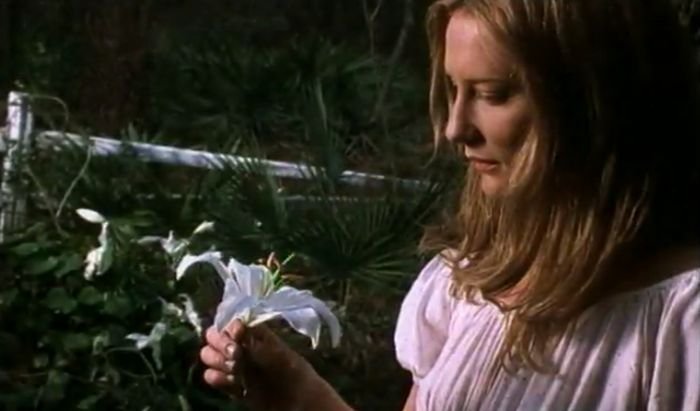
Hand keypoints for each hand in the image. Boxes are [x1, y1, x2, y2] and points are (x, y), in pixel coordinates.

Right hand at [200, 320, 318, 410]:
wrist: (301, 404)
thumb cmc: (295, 374)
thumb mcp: (278, 355)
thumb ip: (255, 343)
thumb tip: (236, 326)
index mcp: (257, 335)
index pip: (232, 322)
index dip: (229, 327)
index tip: (236, 336)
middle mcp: (244, 348)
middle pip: (216, 337)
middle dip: (219, 343)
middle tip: (233, 354)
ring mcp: (238, 367)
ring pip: (211, 357)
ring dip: (216, 359)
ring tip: (233, 369)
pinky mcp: (234, 386)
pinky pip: (214, 378)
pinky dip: (215, 378)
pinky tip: (228, 381)